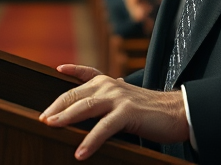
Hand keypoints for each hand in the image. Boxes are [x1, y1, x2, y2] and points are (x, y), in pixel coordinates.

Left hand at [40, 64, 188, 159]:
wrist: (179, 112)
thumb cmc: (152, 110)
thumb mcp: (127, 100)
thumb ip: (111, 100)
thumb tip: (95, 106)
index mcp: (109, 82)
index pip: (84, 76)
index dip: (70, 72)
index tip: (58, 69)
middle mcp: (110, 86)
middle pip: (75, 94)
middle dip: (56, 107)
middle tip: (41, 118)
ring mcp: (117, 98)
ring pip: (84, 107)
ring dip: (65, 118)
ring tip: (50, 127)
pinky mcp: (127, 113)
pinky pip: (103, 128)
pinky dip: (90, 141)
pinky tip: (80, 152)